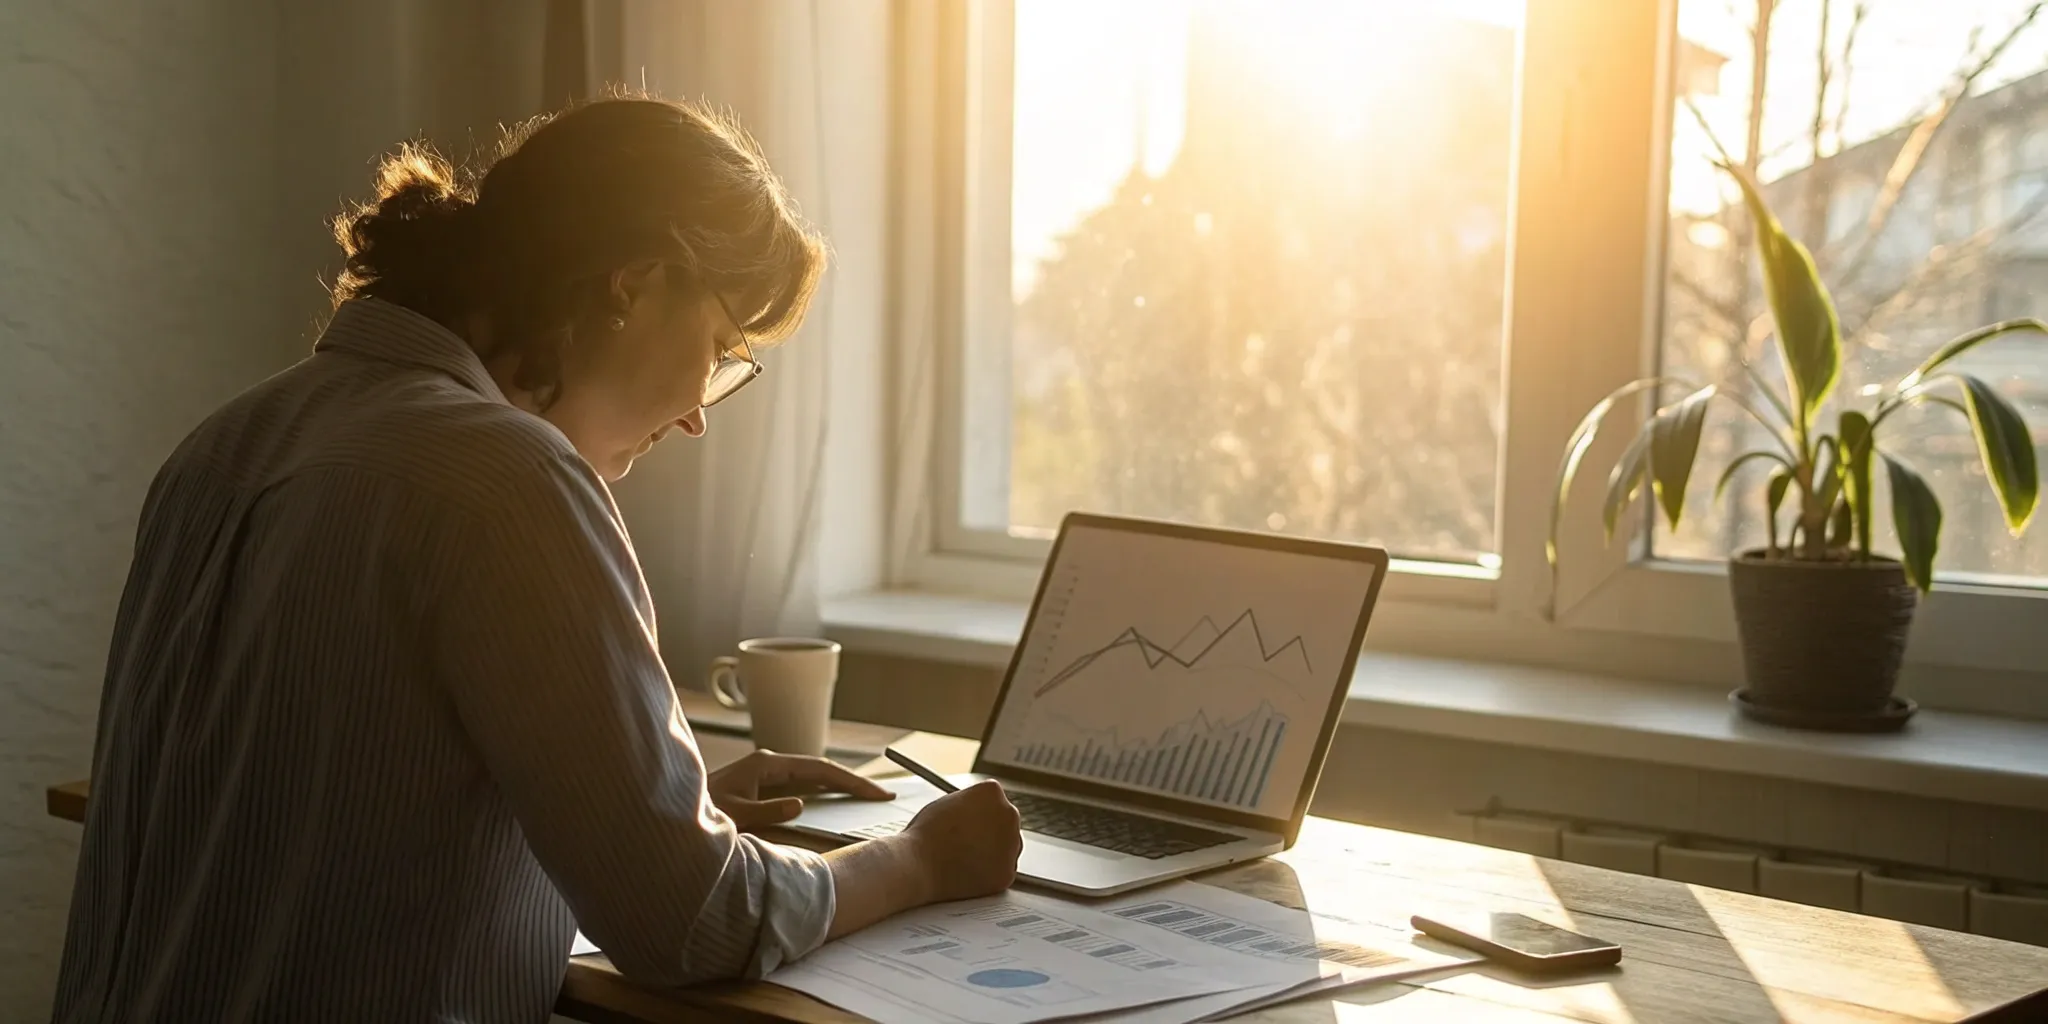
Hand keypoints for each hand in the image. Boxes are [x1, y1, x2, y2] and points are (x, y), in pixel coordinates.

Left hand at [706, 750, 891, 829]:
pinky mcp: (760, 786)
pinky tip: (833, 804)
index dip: (851, 781)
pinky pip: (800, 787)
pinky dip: (821, 794)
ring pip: (812, 778)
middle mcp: (768, 765)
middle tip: (883, 795)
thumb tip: (800, 805)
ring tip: (866, 799)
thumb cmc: (696, 814)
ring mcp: (764, 775)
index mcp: (767, 765)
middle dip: (852, 782)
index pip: (820, 769)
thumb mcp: (735, 817)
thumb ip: (768, 812)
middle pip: (821, 770)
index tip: (876, 792)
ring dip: (838, 787)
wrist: (667, 812)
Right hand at [900, 780, 1021, 902]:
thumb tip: (978, 813)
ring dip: (993, 851)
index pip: (993, 799)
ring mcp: (1012, 844)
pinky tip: (970, 871)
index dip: (978, 811)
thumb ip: (971, 803)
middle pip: (1005, 821)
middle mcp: (1009, 814)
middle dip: (990, 830)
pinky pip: (1003, 870)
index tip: (967, 821)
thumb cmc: (926, 833)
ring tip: (964, 857)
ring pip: (1008, 846)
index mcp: (993, 791)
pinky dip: (990, 873)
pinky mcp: (1007, 872)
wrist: (917, 864)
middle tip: (966, 841)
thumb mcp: (949, 801)